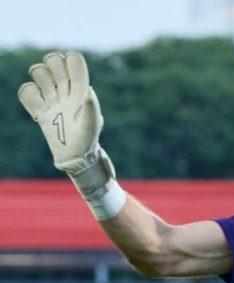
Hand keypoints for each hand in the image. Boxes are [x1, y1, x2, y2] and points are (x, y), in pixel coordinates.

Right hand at [18, 51, 102, 174]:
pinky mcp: (41, 112)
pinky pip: (28, 94)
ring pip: (41, 75)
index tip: (68, 65)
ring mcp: (53, 101)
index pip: (75, 66)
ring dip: (39, 74)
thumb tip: (88, 89)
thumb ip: (91, 107)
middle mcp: (66, 94)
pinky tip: (34, 102)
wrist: (74, 157)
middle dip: (52, 62)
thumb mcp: (92, 124)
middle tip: (53, 75)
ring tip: (44, 89)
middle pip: (56, 65)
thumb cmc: (87, 141)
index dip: (71, 60)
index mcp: (81, 93)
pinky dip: (27, 92)